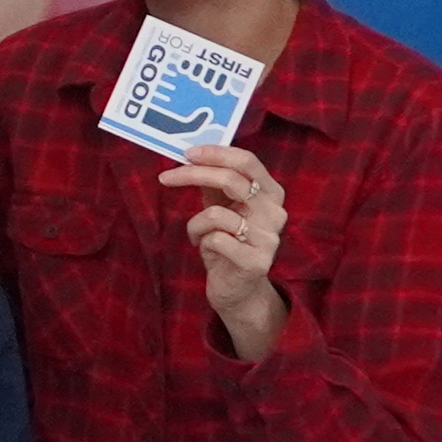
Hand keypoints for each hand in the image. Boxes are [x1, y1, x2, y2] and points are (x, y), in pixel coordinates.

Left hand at [171, 139, 288, 358]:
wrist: (237, 289)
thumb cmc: (227, 241)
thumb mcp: (221, 206)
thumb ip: (214, 182)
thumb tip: (193, 152)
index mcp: (271, 193)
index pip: (247, 162)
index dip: (216, 153)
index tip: (187, 153)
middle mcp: (276, 213)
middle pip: (232, 180)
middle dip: (193, 174)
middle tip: (166, 177)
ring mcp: (269, 239)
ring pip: (216, 214)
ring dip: (195, 223)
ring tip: (197, 235)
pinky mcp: (256, 262)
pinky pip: (215, 239)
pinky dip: (202, 241)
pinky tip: (207, 250)